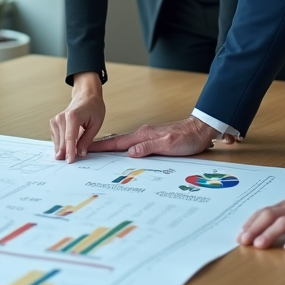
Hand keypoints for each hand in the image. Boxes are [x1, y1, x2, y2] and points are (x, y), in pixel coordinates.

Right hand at [50, 72, 106, 162]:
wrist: (86, 95)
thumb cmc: (93, 107)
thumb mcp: (96, 124)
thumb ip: (87, 140)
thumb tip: (80, 153)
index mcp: (73, 116)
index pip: (70, 138)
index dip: (70, 151)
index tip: (70, 161)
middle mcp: (61, 117)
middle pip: (62, 141)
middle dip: (67, 153)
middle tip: (73, 162)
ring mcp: (56, 120)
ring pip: (57, 142)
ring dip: (64, 150)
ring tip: (72, 155)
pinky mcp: (54, 123)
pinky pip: (56, 139)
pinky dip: (61, 145)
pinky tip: (68, 147)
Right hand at [87, 115, 221, 156]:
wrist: (201, 130)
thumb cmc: (188, 138)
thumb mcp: (169, 145)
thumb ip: (149, 147)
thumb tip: (130, 152)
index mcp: (143, 134)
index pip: (118, 142)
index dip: (101, 146)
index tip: (86, 147)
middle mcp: (142, 134)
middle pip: (117, 141)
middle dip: (100, 147)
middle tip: (84, 152)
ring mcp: (147, 136)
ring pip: (123, 143)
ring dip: (110, 148)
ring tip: (96, 154)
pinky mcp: (152, 140)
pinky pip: (132, 145)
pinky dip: (122, 149)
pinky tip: (120, 154)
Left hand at [238, 196, 284, 250]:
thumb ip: (282, 218)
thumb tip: (260, 231)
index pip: (264, 211)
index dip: (250, 223)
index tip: (240, 234)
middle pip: (269, 215)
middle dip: (254, 228)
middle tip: (244, 241)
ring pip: (284, 222)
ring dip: (270, 234)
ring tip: (260, 245)